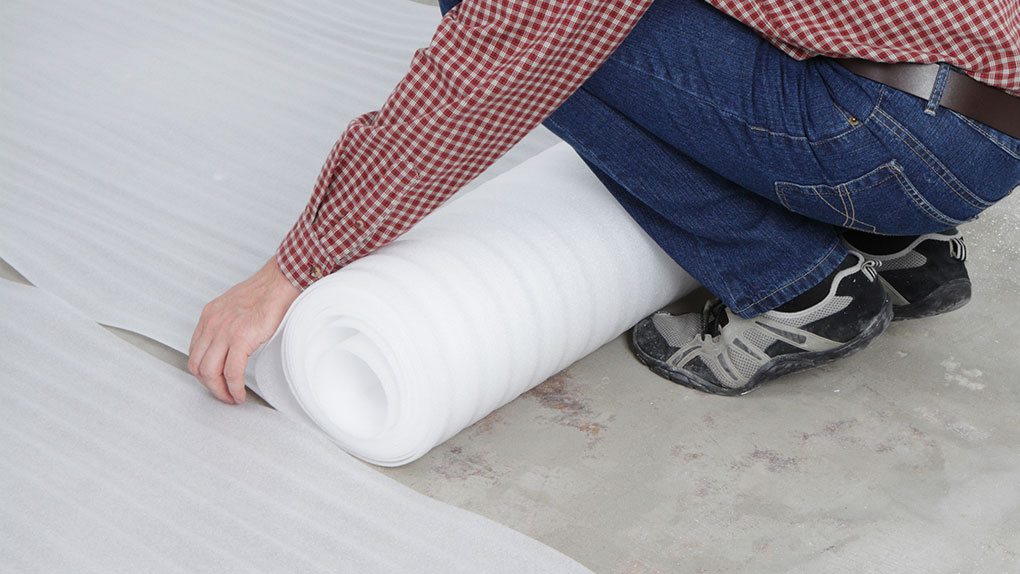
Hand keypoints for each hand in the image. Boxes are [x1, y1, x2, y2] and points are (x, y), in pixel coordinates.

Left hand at [189, 256, 299, 403]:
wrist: (281, 282)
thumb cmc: (266, 292)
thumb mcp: (235, 306)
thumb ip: (227, 324)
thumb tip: (229, 344)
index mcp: (210, 316)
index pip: (194, 352)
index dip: (202, 372)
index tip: (213, 380)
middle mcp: (212, 323)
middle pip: (197, 365)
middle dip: (209, 385)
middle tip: (222, 394)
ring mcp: (225, 330)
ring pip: (210, 372)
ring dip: (220, 390)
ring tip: (231, 397)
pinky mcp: (241, 337)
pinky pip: (231, 371)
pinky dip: (234, 388)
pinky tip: (240, 393)